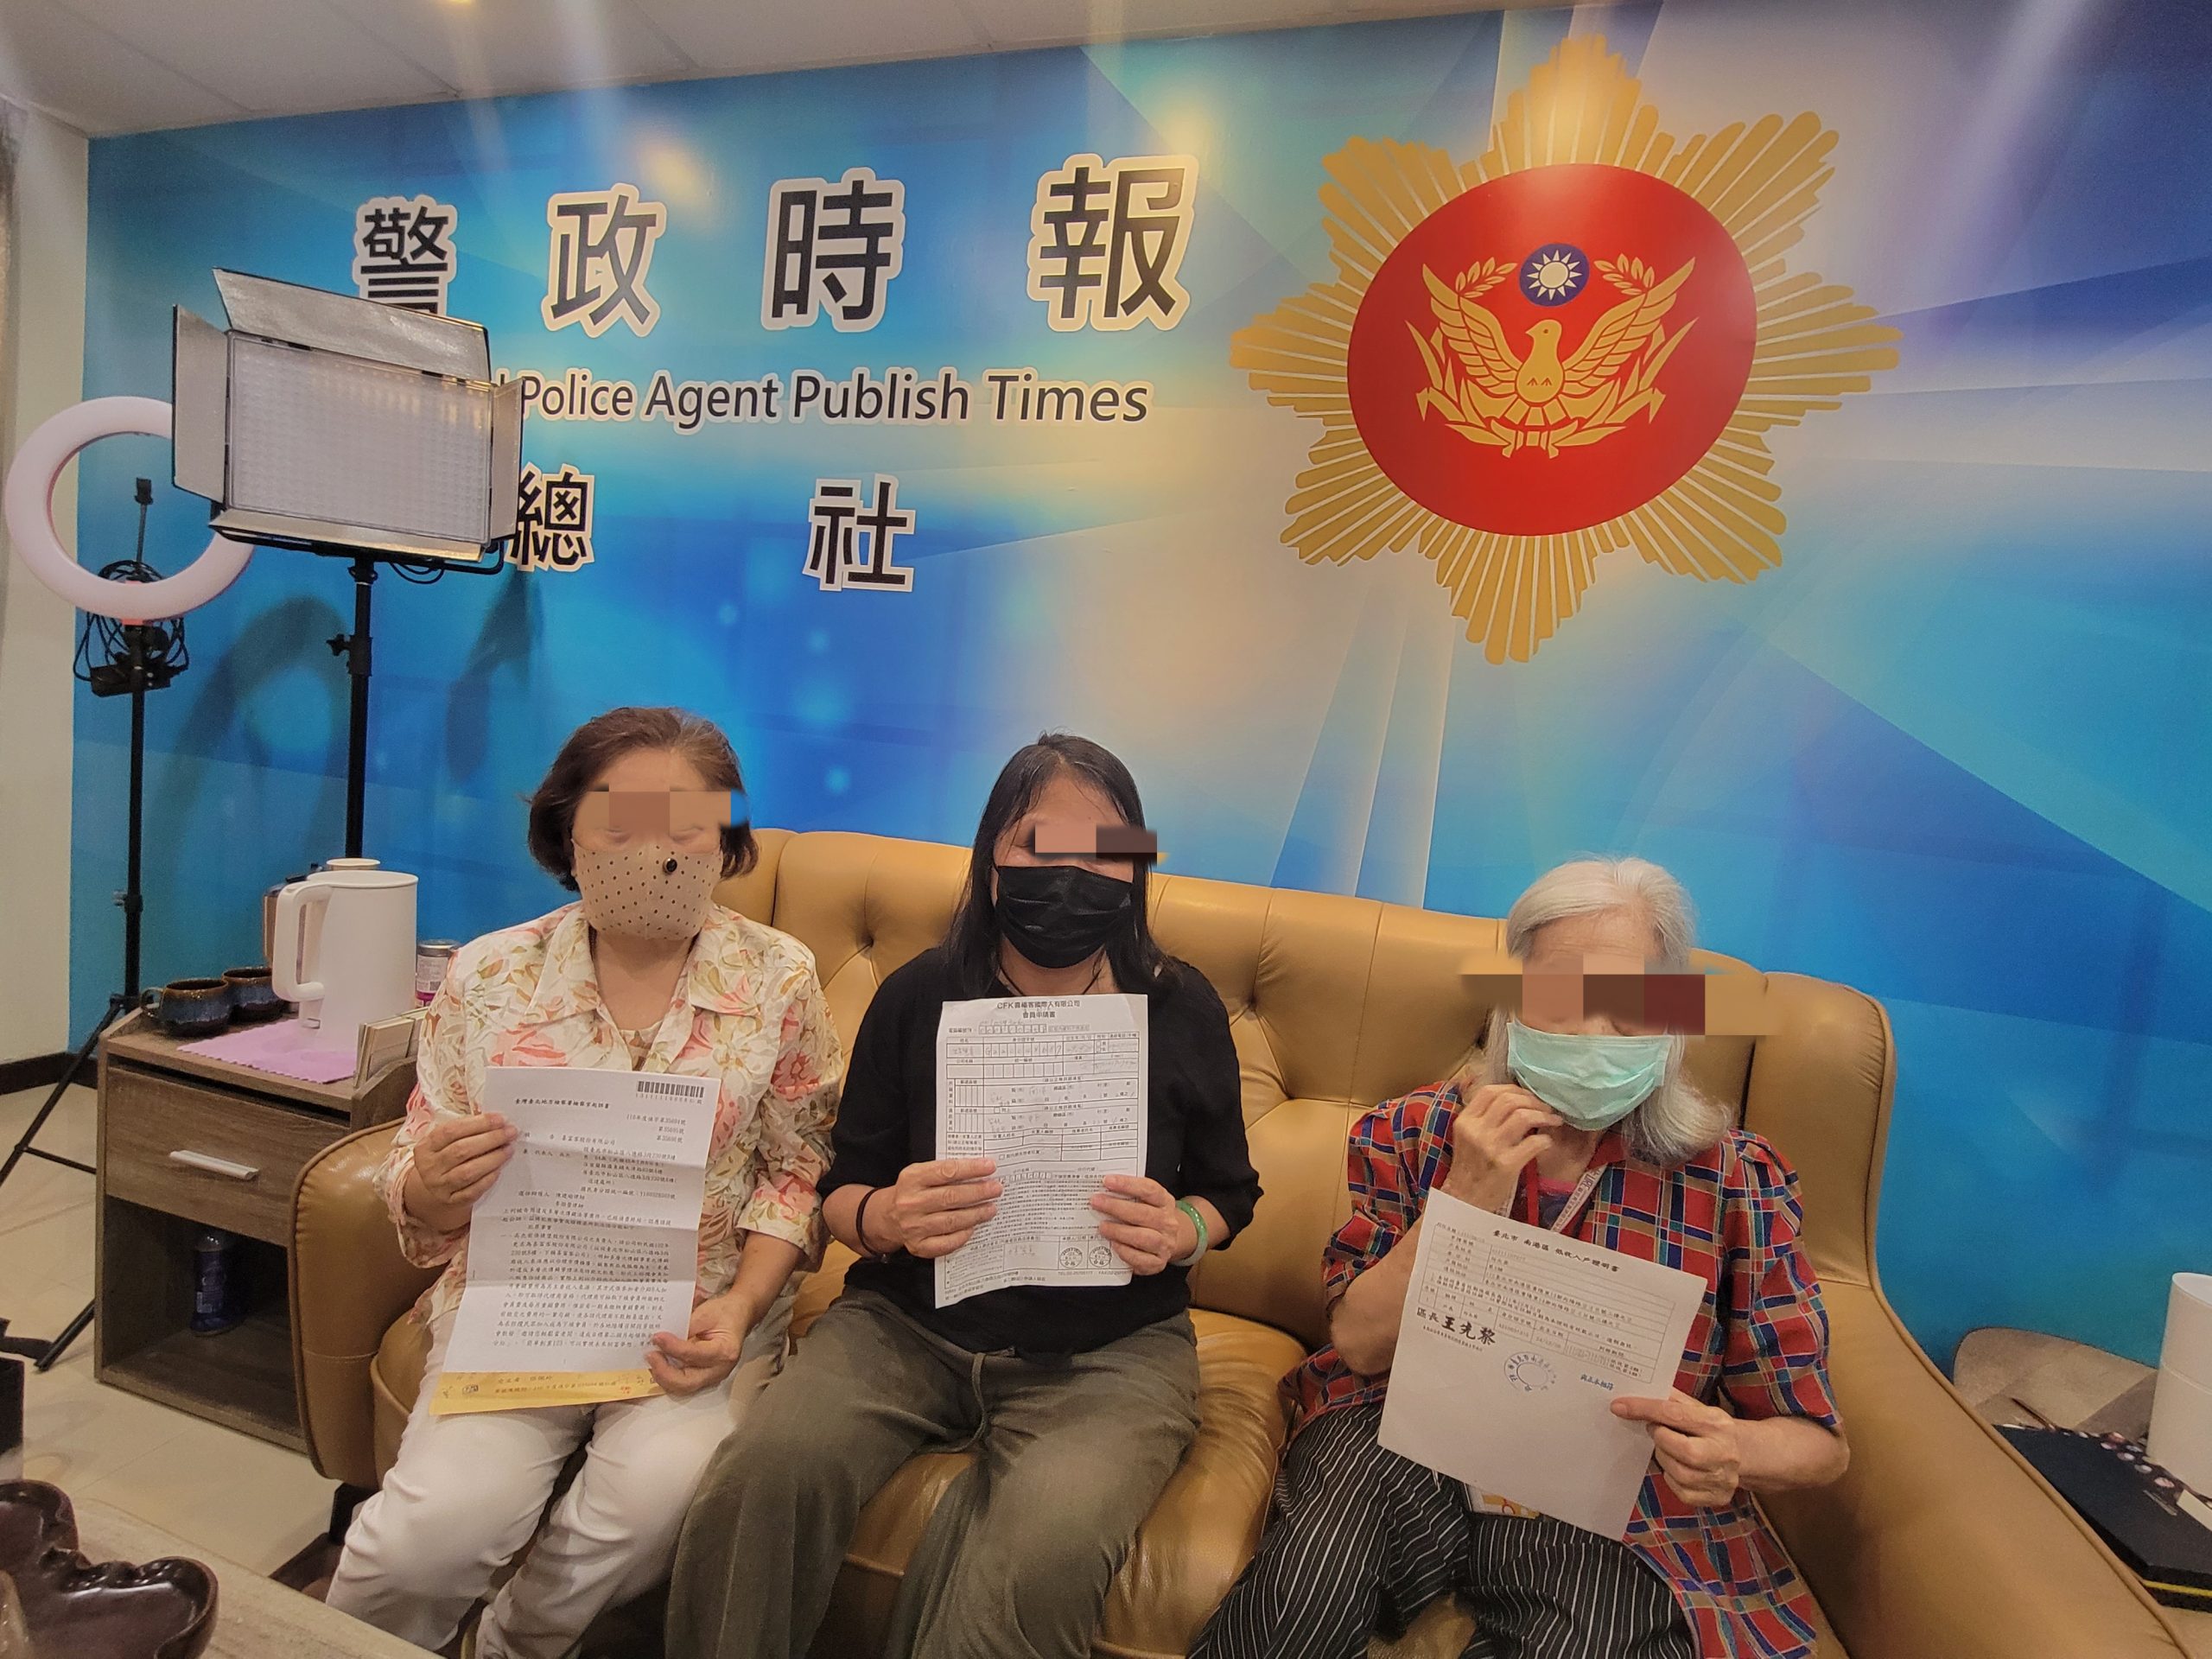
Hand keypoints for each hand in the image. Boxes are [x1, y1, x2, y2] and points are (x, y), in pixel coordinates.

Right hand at [409, 1114, 517, 1215]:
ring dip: (492, 1158)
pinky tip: (499, 1169)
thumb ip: (464, 1132)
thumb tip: (495, 1122)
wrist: (431, 1192)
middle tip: (510, 1133)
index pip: (451, 1131)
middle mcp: (430, 1167)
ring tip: (509, 1149)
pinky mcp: (451, 1202)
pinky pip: (473, 1191)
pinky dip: (488, 1179)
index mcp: (425, 1147)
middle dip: (490, 1139)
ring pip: (468, 1172)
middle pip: (461, 1150)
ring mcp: (439, 1186)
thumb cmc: (444, 1160)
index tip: (500, 1119)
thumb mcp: (444, 1144)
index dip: (478, 1123)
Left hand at [647, 1291, 755, 1395]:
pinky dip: (668, 1376)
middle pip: (687, 1383)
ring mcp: (711, 1377)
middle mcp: (719, 1370)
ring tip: (652, 1360)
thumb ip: (686, 1326)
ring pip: (682, 1388)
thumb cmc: (725, 1314)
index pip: (694, 1355)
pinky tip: (659, 1364)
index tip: (657, 1337)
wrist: (737, 1317)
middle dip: (664, 1372)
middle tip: (651, 1355)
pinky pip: (682, 1383)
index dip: (673, 1347)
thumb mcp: (706, 1312)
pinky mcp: (703, 1379)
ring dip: (663, 1376)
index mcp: (724, 1351)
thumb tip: (664, 1337)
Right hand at [872, 1158, 1001, 1258]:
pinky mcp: (918, 1246)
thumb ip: (944, 1171)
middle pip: (951, 1197)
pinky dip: (962, 1235)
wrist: (887, 1217)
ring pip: (952, 1221)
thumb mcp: (920, 1174)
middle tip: (996, 1189)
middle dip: (978, 1192)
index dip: (971, 1169)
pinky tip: (973, 1228)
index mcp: (912, 1179)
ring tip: (991, 1208)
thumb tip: (980, 1171)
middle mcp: (910, 1203)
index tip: (990, 1166)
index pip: (946, 1171)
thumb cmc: (911, 1192)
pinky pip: (946, 1243)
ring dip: (975, 1214)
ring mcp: (913, 1226)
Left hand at [1090, 1174, 1190, 1275]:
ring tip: (1102, 1227)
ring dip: (1119, 1231)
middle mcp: (1167, 1222)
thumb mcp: (1146, 1202)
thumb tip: (1103, 1190)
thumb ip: (1129, 1196)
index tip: (1108, 1181)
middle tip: (1096, 1203)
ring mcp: (1164, 1243)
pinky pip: (1140, 1259)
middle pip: (1143, 1214)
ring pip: (1143, 1237)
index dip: (1128, 1184)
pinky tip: (1113, 1245)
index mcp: (1165, 1202)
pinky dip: (1125, 1252)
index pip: (1149, 1190)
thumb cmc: (1150, 1218)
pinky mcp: (1157, 1262)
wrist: (1168, 1240)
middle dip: (1116, 1207)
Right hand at [1438, 1084, 1559, 1213]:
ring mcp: (1491, 1147)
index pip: (1490, 1091)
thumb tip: (1514, 1098)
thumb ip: (1483, 1118)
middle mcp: (1477, 1131)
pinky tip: (1548, 1142)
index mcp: (1465, 1121)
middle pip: (1509, 1100)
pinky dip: (1546, 1140)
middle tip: (1546, 1108)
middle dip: (1533, 1100)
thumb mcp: (1467, 1137)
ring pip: (1523, 1116)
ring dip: (1544, 1115)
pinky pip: (1534, 1143)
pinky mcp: (1506, 1164)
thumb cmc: (1470, 1168)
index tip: (1527, 1095)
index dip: (1514, 1088)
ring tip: (1553, 1120)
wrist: (1465, 1201)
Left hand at [1612, 1388, 1743, 1507]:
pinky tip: (1675, 1467)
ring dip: (1664, 1459)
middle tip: (1655, 1431)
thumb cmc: (1710, 1427)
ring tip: (1665, 1448)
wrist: (1743, 1453)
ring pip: (1681, 1474)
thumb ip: (1671, 1400)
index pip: (1676, 1415)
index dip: (1645, 1410)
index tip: (1620, 1406)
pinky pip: (1683, 1493)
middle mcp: (1724, 1452)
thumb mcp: (1697, 1407)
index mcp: (1717, 1423)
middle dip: (1661, 1440)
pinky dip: (1671, 1479)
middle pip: (1685, 1452)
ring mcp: (1723, 1478)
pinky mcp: (1718, 1497)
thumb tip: (1638, 1392)